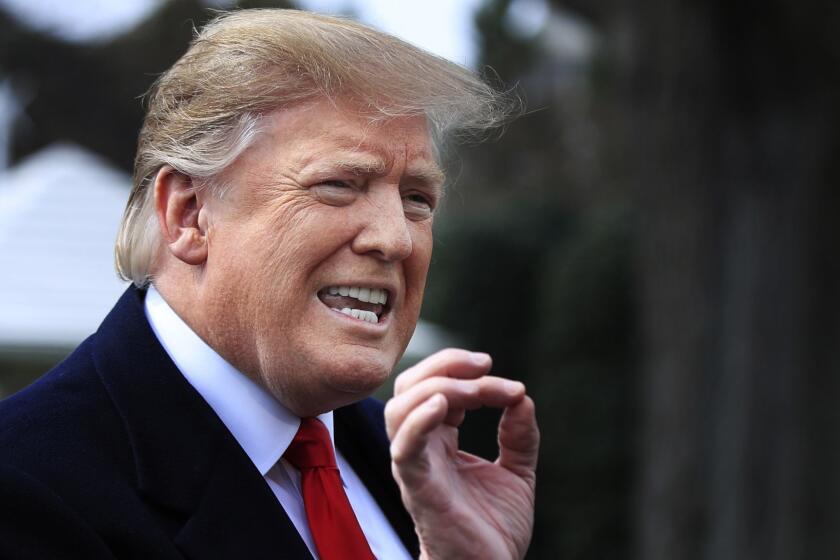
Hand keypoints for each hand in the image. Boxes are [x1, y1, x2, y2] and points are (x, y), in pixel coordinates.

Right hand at [385, 349, 538, 559]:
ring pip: (400, 408)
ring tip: (476, 388)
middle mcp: (421, 447)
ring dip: (437, 386)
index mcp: (440, 440)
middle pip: (409, 386)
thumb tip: (523, 398)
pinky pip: (404, 447)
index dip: (467, 373)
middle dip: (445, 364)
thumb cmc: (493, 528)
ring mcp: (414, 465)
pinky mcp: (417, 486)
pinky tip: (441, 404)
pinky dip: (418, 420)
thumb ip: (519, 436)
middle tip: (484, 364)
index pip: (437, 386)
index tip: (511, 385)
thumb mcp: (517, 473)